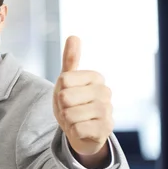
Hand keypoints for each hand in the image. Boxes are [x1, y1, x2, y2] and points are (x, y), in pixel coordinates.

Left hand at [53, 36, 112, 163]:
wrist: (81, 132)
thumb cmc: (73, 104)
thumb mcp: (67, 82)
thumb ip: (70, 60)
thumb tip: (73, 36)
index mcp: (96, 77)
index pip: (64, 80)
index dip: (59, 91)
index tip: (67, 96)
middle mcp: (105, 91)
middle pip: (65, 97)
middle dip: (62, 107)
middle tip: (70, 110)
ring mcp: (108, 111)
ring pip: (70, 114)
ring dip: (67, 121)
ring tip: (76, 120)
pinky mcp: (106, 129)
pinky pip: (77, 129)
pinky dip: (74, 132)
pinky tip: (82, 130)